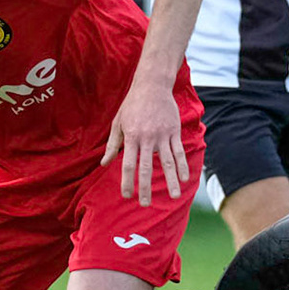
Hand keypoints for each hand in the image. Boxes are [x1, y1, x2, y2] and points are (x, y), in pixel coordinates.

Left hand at [101, 83, 188, 206]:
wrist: (152, 85)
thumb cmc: (132, 104)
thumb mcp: (118, 122)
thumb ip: (112, 145)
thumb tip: (103, 164)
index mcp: (131, 137)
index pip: (128, 164)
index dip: (127, 181)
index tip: (127, 195)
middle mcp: (147, 138)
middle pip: (147, 167)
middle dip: (146, 188)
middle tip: (146, 204)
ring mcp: (162, 135)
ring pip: (168, 162)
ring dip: (171, 181)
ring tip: (174, 197)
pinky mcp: (174, 131)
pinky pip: (179, 152)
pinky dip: (183, 166)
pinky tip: (185, 179)